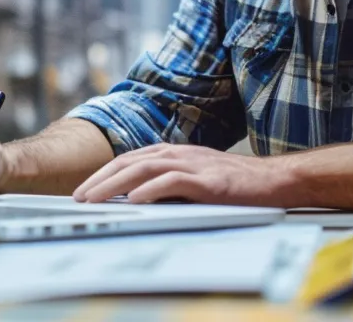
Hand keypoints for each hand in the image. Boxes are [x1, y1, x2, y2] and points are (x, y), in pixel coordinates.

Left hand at [72, 144, 298, 205]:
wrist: (274, 180)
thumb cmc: (235, 183)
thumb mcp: (195, 179)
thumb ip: (169, 184)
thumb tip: (135, 199)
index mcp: (174, 153)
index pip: (130, 159)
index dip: (104, 173)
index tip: (84, 190)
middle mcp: (179, 153)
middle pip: (130, 161)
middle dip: (100, 179)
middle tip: (79, 197)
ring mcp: (193, 164)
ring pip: (145, 168)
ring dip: (115, 183)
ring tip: (95, 198)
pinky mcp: (208, 180)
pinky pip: (173, 181)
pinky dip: (151, 189)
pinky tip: (135, 199)